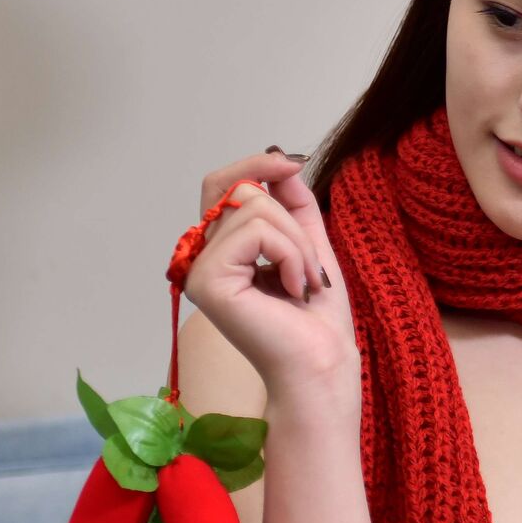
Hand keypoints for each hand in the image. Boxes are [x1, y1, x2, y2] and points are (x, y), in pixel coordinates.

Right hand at [180, 148, 357, 401]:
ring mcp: (199, 268)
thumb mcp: (308, 241)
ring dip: (297, 242)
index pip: (222, 185)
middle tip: (309, 260)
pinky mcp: (207, 279)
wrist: (322, 360)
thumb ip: (292, 201)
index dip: (254, 165)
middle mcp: (201, 256)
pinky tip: (292, 289)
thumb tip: (280, 162)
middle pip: (239, 189)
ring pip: (253, 207)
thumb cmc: (316, 316)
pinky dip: (290, 254)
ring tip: (303, 282)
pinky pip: (256, 231)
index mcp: (221, 248)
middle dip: (290, 215)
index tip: (292, 165)